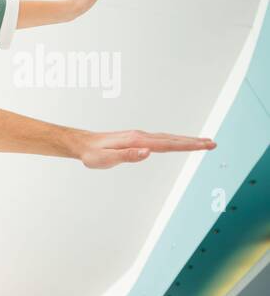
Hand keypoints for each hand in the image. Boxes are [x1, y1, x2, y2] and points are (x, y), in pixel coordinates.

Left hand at [76, 129, 214, 168]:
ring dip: (186, 140)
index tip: (204, 146)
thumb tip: (148, 152)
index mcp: (137, 141)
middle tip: (213, 144)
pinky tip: (178, 143)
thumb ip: (127, 156)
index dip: (187, 146)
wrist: (83, 144)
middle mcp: (141, 136)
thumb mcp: (105, 159)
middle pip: (172, 139)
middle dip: (193, 142)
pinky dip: (174, 141)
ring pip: (168, 138)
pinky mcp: (137, 139)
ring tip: (202, 143)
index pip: (167, 145)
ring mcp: (140, 137)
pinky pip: (160, 139)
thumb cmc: (92, 154)